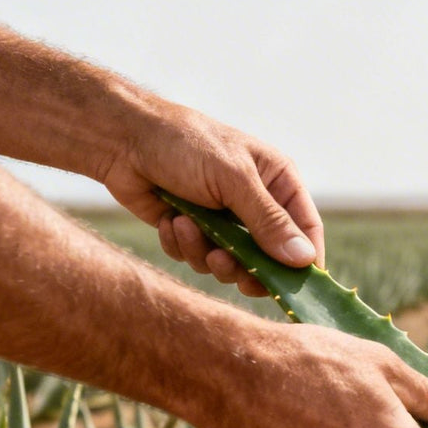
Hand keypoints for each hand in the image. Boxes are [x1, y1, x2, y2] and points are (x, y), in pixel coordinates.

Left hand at [98, 100, 323, 296]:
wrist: (121, 139)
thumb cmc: (184, 145)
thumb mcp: (233, 180)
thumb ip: (269, 222)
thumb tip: (306, 260)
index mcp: (277, 181)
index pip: (306, 229)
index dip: (304, 261)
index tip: (294, 288)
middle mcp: (255, 203)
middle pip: (269, 257)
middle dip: (244, 265)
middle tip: (224, 265)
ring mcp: (224, 219)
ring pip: (230, 263)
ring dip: (205, 253)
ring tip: (185, 227)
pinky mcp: (193, 231)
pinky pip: (197, 258)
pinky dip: (182, 245)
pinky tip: (168, 220)